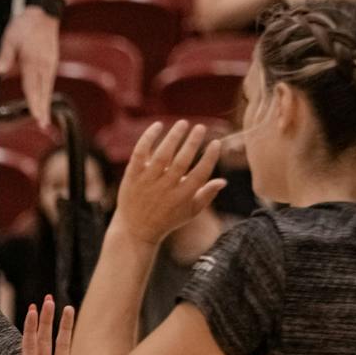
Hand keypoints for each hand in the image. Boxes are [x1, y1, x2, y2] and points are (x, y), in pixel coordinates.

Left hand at [0, 8, 61, 127]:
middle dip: (42, 108)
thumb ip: (5, 56)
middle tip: (42, 124)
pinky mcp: (52, 61)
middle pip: (43, 91)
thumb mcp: (10, 37)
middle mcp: (44, 64)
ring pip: (48, 87)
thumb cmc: (25, 25)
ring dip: (46, 103)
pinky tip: (45, 100)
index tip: (35, 115)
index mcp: (33, 60)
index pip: (32, 86)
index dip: (33, 102)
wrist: (43, 13)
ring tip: (44, 118)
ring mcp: (50, 63)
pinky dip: (47, 93)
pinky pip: (49, 81)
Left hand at [0, 297, 75, 354]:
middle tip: (47, 300)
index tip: (31, 311)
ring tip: (64, 306)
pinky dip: (79, 342)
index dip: (29, 329)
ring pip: (61, 345)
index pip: (29, 346)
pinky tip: (82, 327)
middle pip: (44, 340)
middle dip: (45, 320)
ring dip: (62, 326)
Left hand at [111, 121, 225, 245]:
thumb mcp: (189, 212)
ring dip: (174, 137)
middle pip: (182, 161)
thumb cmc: (167, 220)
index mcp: (182, 197)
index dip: (210, 157)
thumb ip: (206, 195)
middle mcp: (165, 188)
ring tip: (183, 123)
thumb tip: (223, 181)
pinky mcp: (132, 177)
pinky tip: (158, 125)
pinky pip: (140, 153)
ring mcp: (148, 182)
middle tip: (200, 127)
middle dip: (193, 142)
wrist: (136, 231)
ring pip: (162, 155)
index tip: (216, 143)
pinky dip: (148, 138)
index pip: (200, 174)